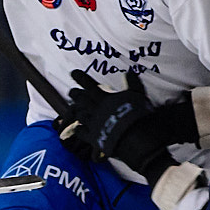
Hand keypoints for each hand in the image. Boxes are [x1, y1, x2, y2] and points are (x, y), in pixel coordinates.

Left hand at [58, 70, 178, 179]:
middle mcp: (95, 109)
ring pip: (80, 115)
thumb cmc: (137, 114)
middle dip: (75, 94)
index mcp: (104, 97)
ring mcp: (92, 123)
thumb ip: (133, 82)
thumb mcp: (137, 94)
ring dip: (78, 111)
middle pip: (80, 99)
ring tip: (76, 109)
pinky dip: (79, 129)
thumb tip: (129, 71)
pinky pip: (81, 132)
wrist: (134, 137)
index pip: (88, 84)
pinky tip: (78, 128)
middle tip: (71, 92)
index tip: (73, 72)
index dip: (80, 77)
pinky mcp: (93, 137)